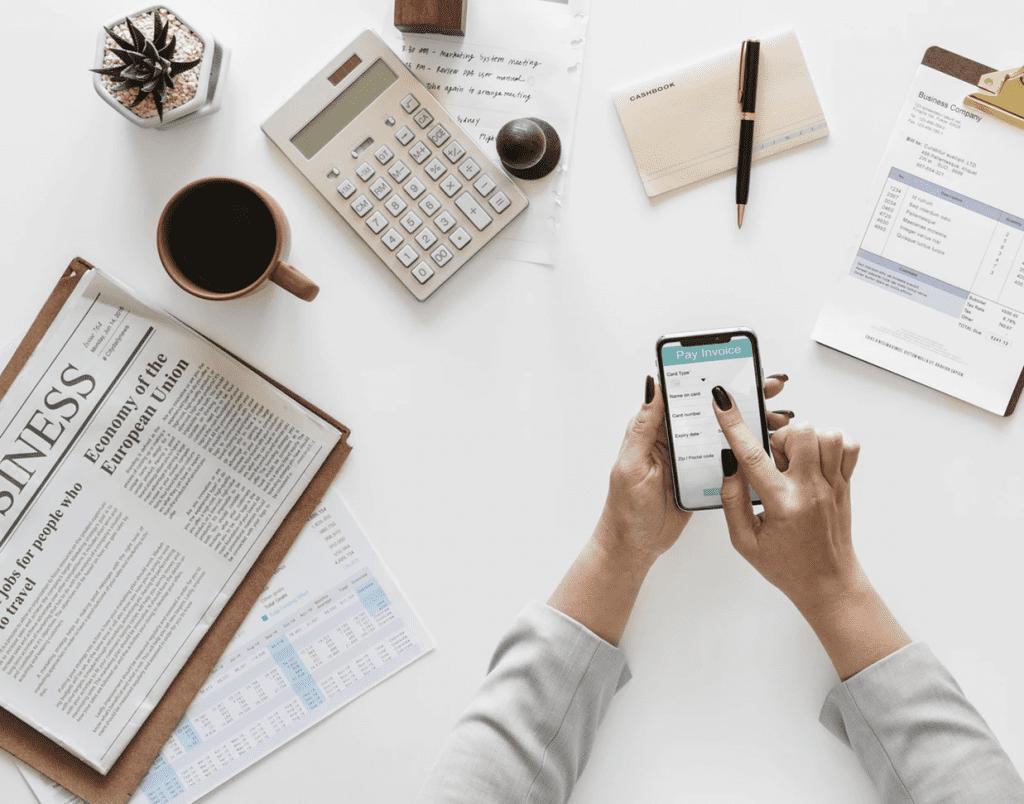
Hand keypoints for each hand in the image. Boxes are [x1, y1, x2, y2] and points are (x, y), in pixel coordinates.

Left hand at [595, 374, 791, 564]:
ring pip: (725, 432)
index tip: (736, 367)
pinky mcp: (704, 476)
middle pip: (711, 410)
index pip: (686, 393)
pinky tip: (769, 446)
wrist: (635, 545)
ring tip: (778, 417)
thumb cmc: (626, 507)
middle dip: (742, 396)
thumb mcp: (633, 463)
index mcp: (656, 429)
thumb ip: (645, 426)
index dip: (710, 378)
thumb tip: (652, 384)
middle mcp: (675, 438)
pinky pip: (729, 457)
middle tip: (770, 387)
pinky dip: (749, 450)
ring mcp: (692, 457)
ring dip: (751, 423)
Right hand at [713, 387, 861, 611]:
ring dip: (805, 438)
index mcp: (782, 505)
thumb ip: (732, 501)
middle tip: (773, 461)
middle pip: (800, 433)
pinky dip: (831, 442)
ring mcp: (833, 485)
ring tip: (794, 460)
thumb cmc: (785, 565)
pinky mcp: (846, 484)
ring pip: (827, 434)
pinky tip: (815, 459)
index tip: (722, 401)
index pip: (753, 456)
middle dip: (779, 437)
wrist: (828, 583)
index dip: (734, 425)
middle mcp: (811, 490)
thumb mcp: (744, 541)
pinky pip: (848, 445)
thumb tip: (729, 465)